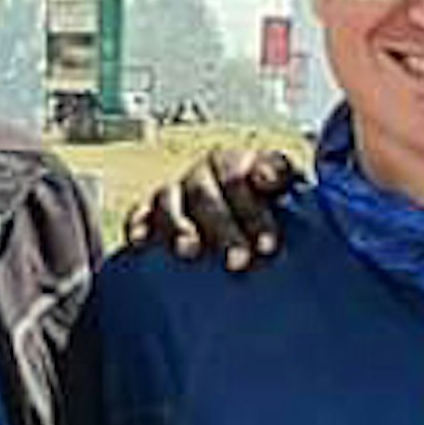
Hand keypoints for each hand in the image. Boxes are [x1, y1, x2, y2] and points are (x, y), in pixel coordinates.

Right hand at [126, 140, 304, 268]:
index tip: (268, 246)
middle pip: (206, 194)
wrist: (240, 218)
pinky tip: (140, 242)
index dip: (255, 213)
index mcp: (236, 162)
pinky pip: (138, 213)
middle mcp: (203, 173)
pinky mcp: (151, 211)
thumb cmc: (267, 205)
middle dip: (223, 229)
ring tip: (190, 251)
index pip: (242, 180)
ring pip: (170, 201)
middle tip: (238, 262)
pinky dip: (137, 224)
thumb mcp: (285, 186)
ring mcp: (175, 190)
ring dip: (179, 226)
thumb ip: (280, 175)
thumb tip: (265, 176)